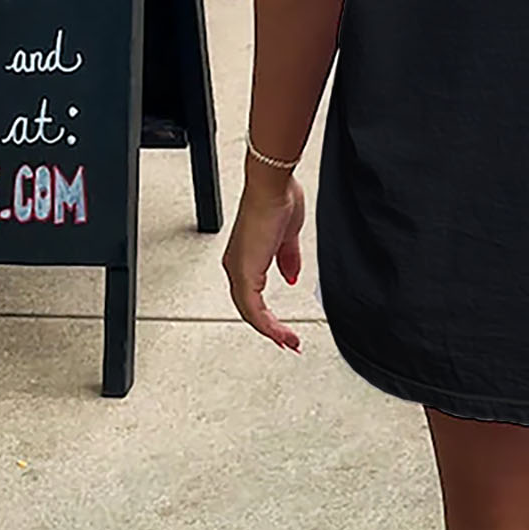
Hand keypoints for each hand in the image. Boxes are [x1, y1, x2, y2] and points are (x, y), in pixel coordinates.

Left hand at [222, 168, 305, 350]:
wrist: (272, 186)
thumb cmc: (277, 199)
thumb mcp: (288, 238)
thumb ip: (288, 261)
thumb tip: (291, 277)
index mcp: (245, 258)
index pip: (252, 297)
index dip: (268, 317)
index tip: (284, 330)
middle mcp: (237, 266)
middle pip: (249, 309)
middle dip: (270, 330)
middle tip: (288, 343)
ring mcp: (239, 269)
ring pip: (250, 312)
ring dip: (271, 331)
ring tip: (289, 342)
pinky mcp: (245, 271)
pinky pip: (253, 307)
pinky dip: (267, 323)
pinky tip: (280, 333)